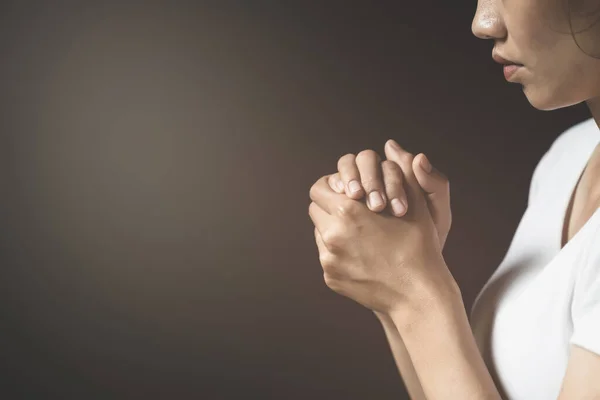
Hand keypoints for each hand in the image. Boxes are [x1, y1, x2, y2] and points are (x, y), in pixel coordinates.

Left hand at [308, 156, 456, 314]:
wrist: (417, 293)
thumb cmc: (419, 245)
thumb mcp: (415, 202)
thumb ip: (399, 171)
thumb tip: (390, 146)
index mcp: (348, 211)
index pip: (319, 188)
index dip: (332, 186)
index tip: (346, 191)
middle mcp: (332, 234)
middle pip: (314, 208)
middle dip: (329, 205)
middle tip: (349, 208)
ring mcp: (329, 258)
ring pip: (319, 231)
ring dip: (332, 227)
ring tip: (357, 231)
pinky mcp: (331, 277)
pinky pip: (326, 255)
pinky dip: (337, 250)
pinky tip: (360, 253)